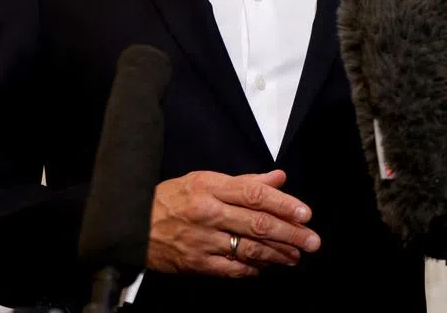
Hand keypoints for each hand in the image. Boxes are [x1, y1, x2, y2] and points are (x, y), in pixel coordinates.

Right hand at [146, 169, 320, 277]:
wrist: (134, 225)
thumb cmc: (172, 199)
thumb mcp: (205, 180)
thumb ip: (245, 181)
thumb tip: (279, 178)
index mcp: (210, 187)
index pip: (254, 194)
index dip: (283, 204)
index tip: (305, 213)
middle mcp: (208, 213)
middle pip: (257, 224)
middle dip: (290, 234)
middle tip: (312, 241)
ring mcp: (202, 241)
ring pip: (249, 249)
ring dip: (278, 254)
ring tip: (296, 256)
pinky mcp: (197, 263)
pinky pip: (233, 269)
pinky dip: (253, 268)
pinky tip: (267, 267)